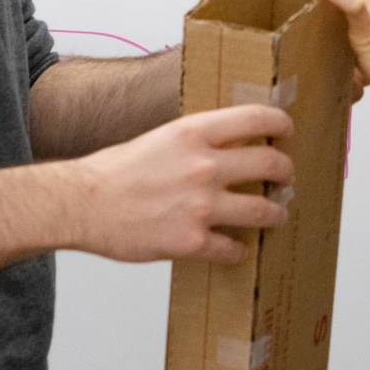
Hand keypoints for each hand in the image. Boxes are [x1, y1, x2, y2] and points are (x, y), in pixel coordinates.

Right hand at [67, 105, 293, 263]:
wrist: (83, 204)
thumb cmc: (115, 172)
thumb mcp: (161, 138)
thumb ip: (197, 141)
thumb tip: (229, 144)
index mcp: (195, 133)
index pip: (257, 118)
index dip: (280, 123)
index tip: (286, 130)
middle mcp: (205, 166)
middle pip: (271, 163)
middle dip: (286, 171)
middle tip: (286, 177)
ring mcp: (202, 205)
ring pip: (264, 210)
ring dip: (276, 213)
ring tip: (275, 215)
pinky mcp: (192, 241)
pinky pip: (232, 249)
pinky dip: (237, 251)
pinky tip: (235, 250)